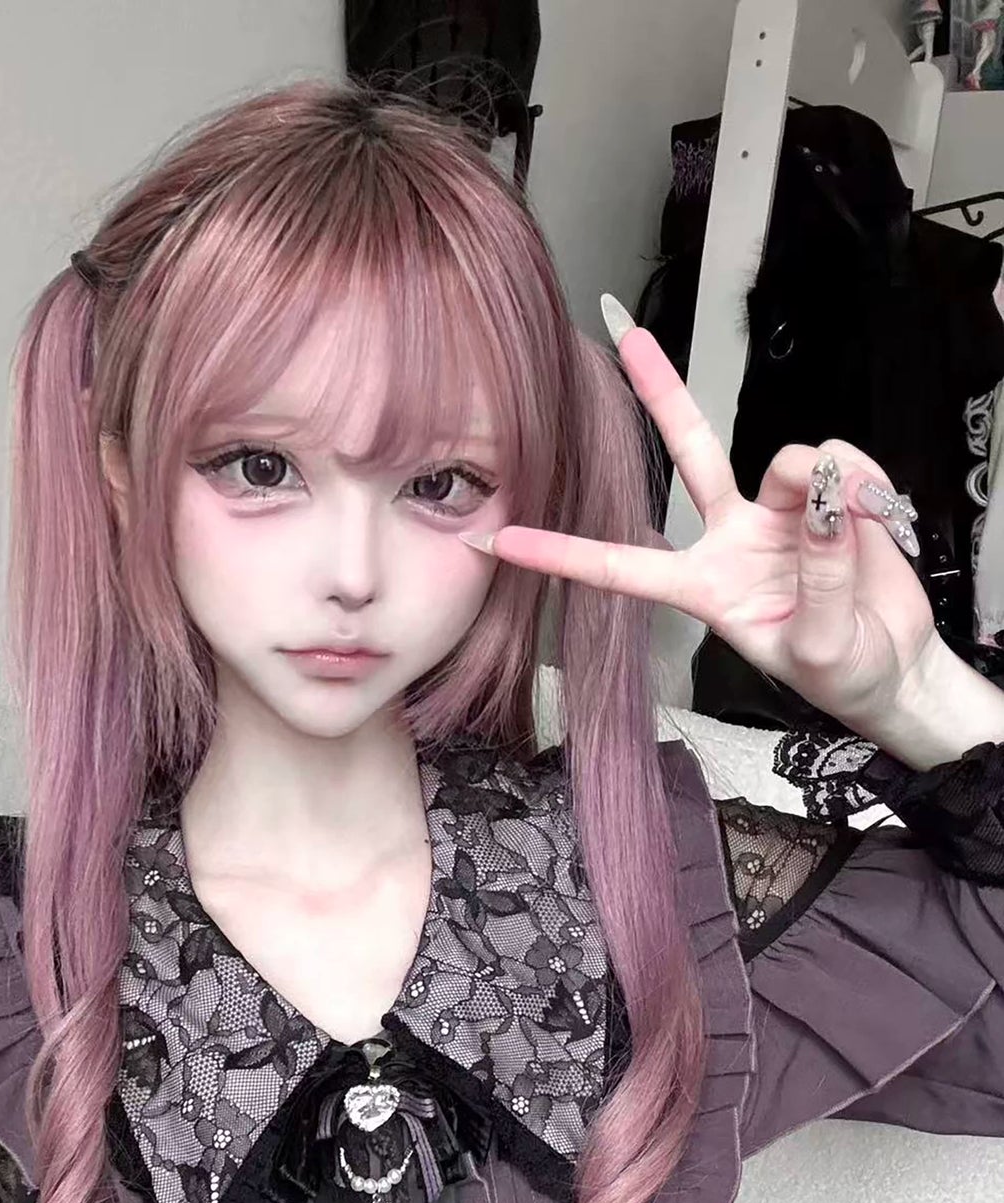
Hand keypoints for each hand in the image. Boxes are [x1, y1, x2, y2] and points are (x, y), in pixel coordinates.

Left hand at [462, 311, 937, 740]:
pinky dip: (864, 484)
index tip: (502, 540)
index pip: (619, 567)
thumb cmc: (843, 672)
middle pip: (688, 451)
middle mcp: (731, 538)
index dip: (560, 554)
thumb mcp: (821, 647)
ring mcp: (779, 512)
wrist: (898, 669)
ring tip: (857, 523)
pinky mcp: (828, 495)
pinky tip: (874, 515)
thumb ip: (820, 574)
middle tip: (623, 331)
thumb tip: (821, 497)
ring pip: (788, 460)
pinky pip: (841, 463)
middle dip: (660, 389)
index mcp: (703, 587)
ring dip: (826, 481)